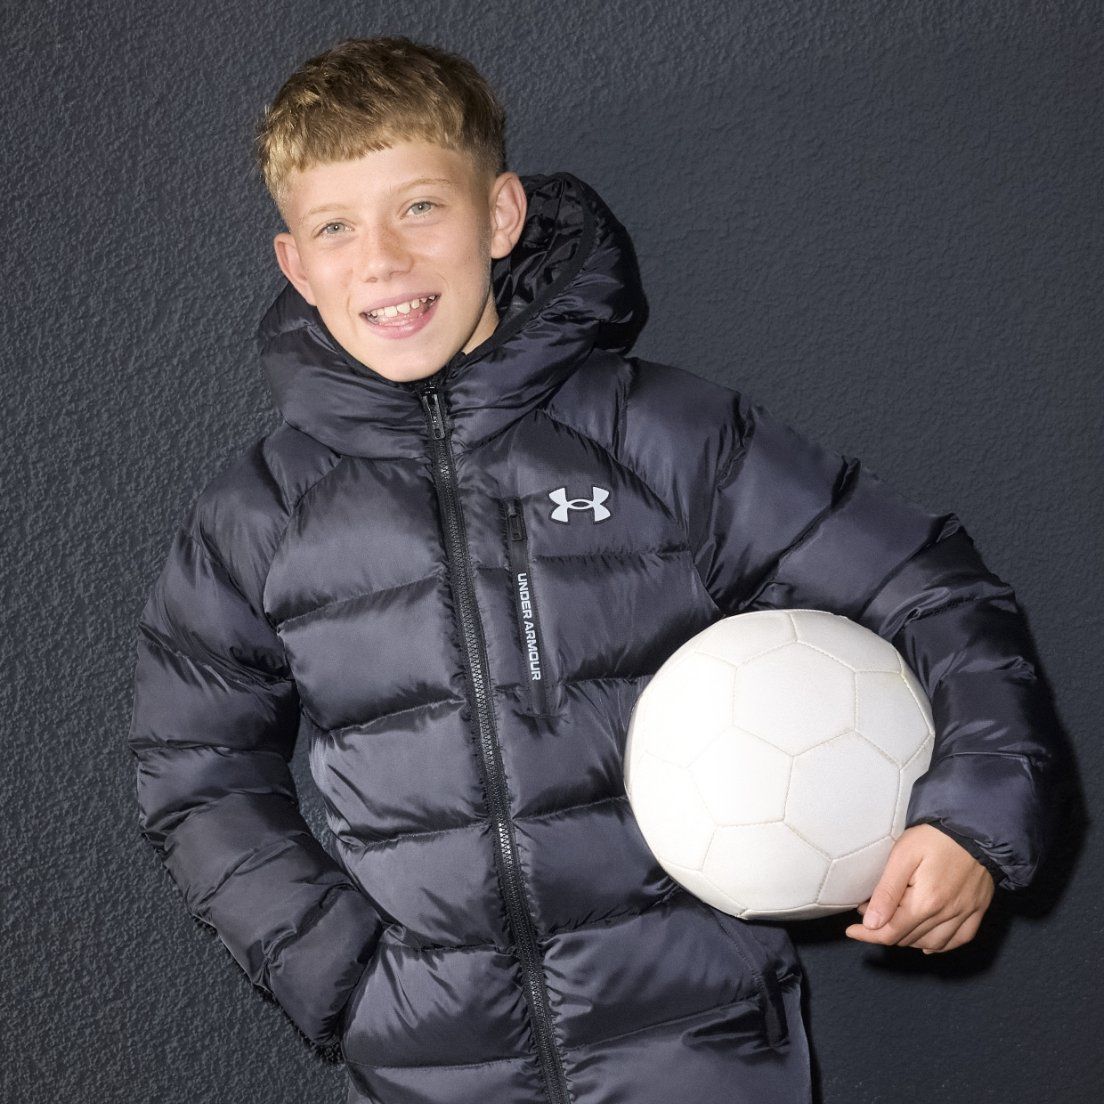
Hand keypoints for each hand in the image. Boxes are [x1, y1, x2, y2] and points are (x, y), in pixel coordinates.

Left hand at [843, 824, 995, 953]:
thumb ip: (887, 891)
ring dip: (908, 940)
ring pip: (931, 944)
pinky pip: (958, 941)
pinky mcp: (977, 911)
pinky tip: (926, 940)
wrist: (975, 829)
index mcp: (925, 903)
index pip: (891, 932)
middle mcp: (946, 915)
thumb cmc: (934, 838)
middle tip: (869, 912)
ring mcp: (964, 915)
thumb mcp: (903, 856)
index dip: (868, 935)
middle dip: (884, 930)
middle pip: (909, 939)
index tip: (852, 930)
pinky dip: (939, 945)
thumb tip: (871, 923)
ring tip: (893, 923)